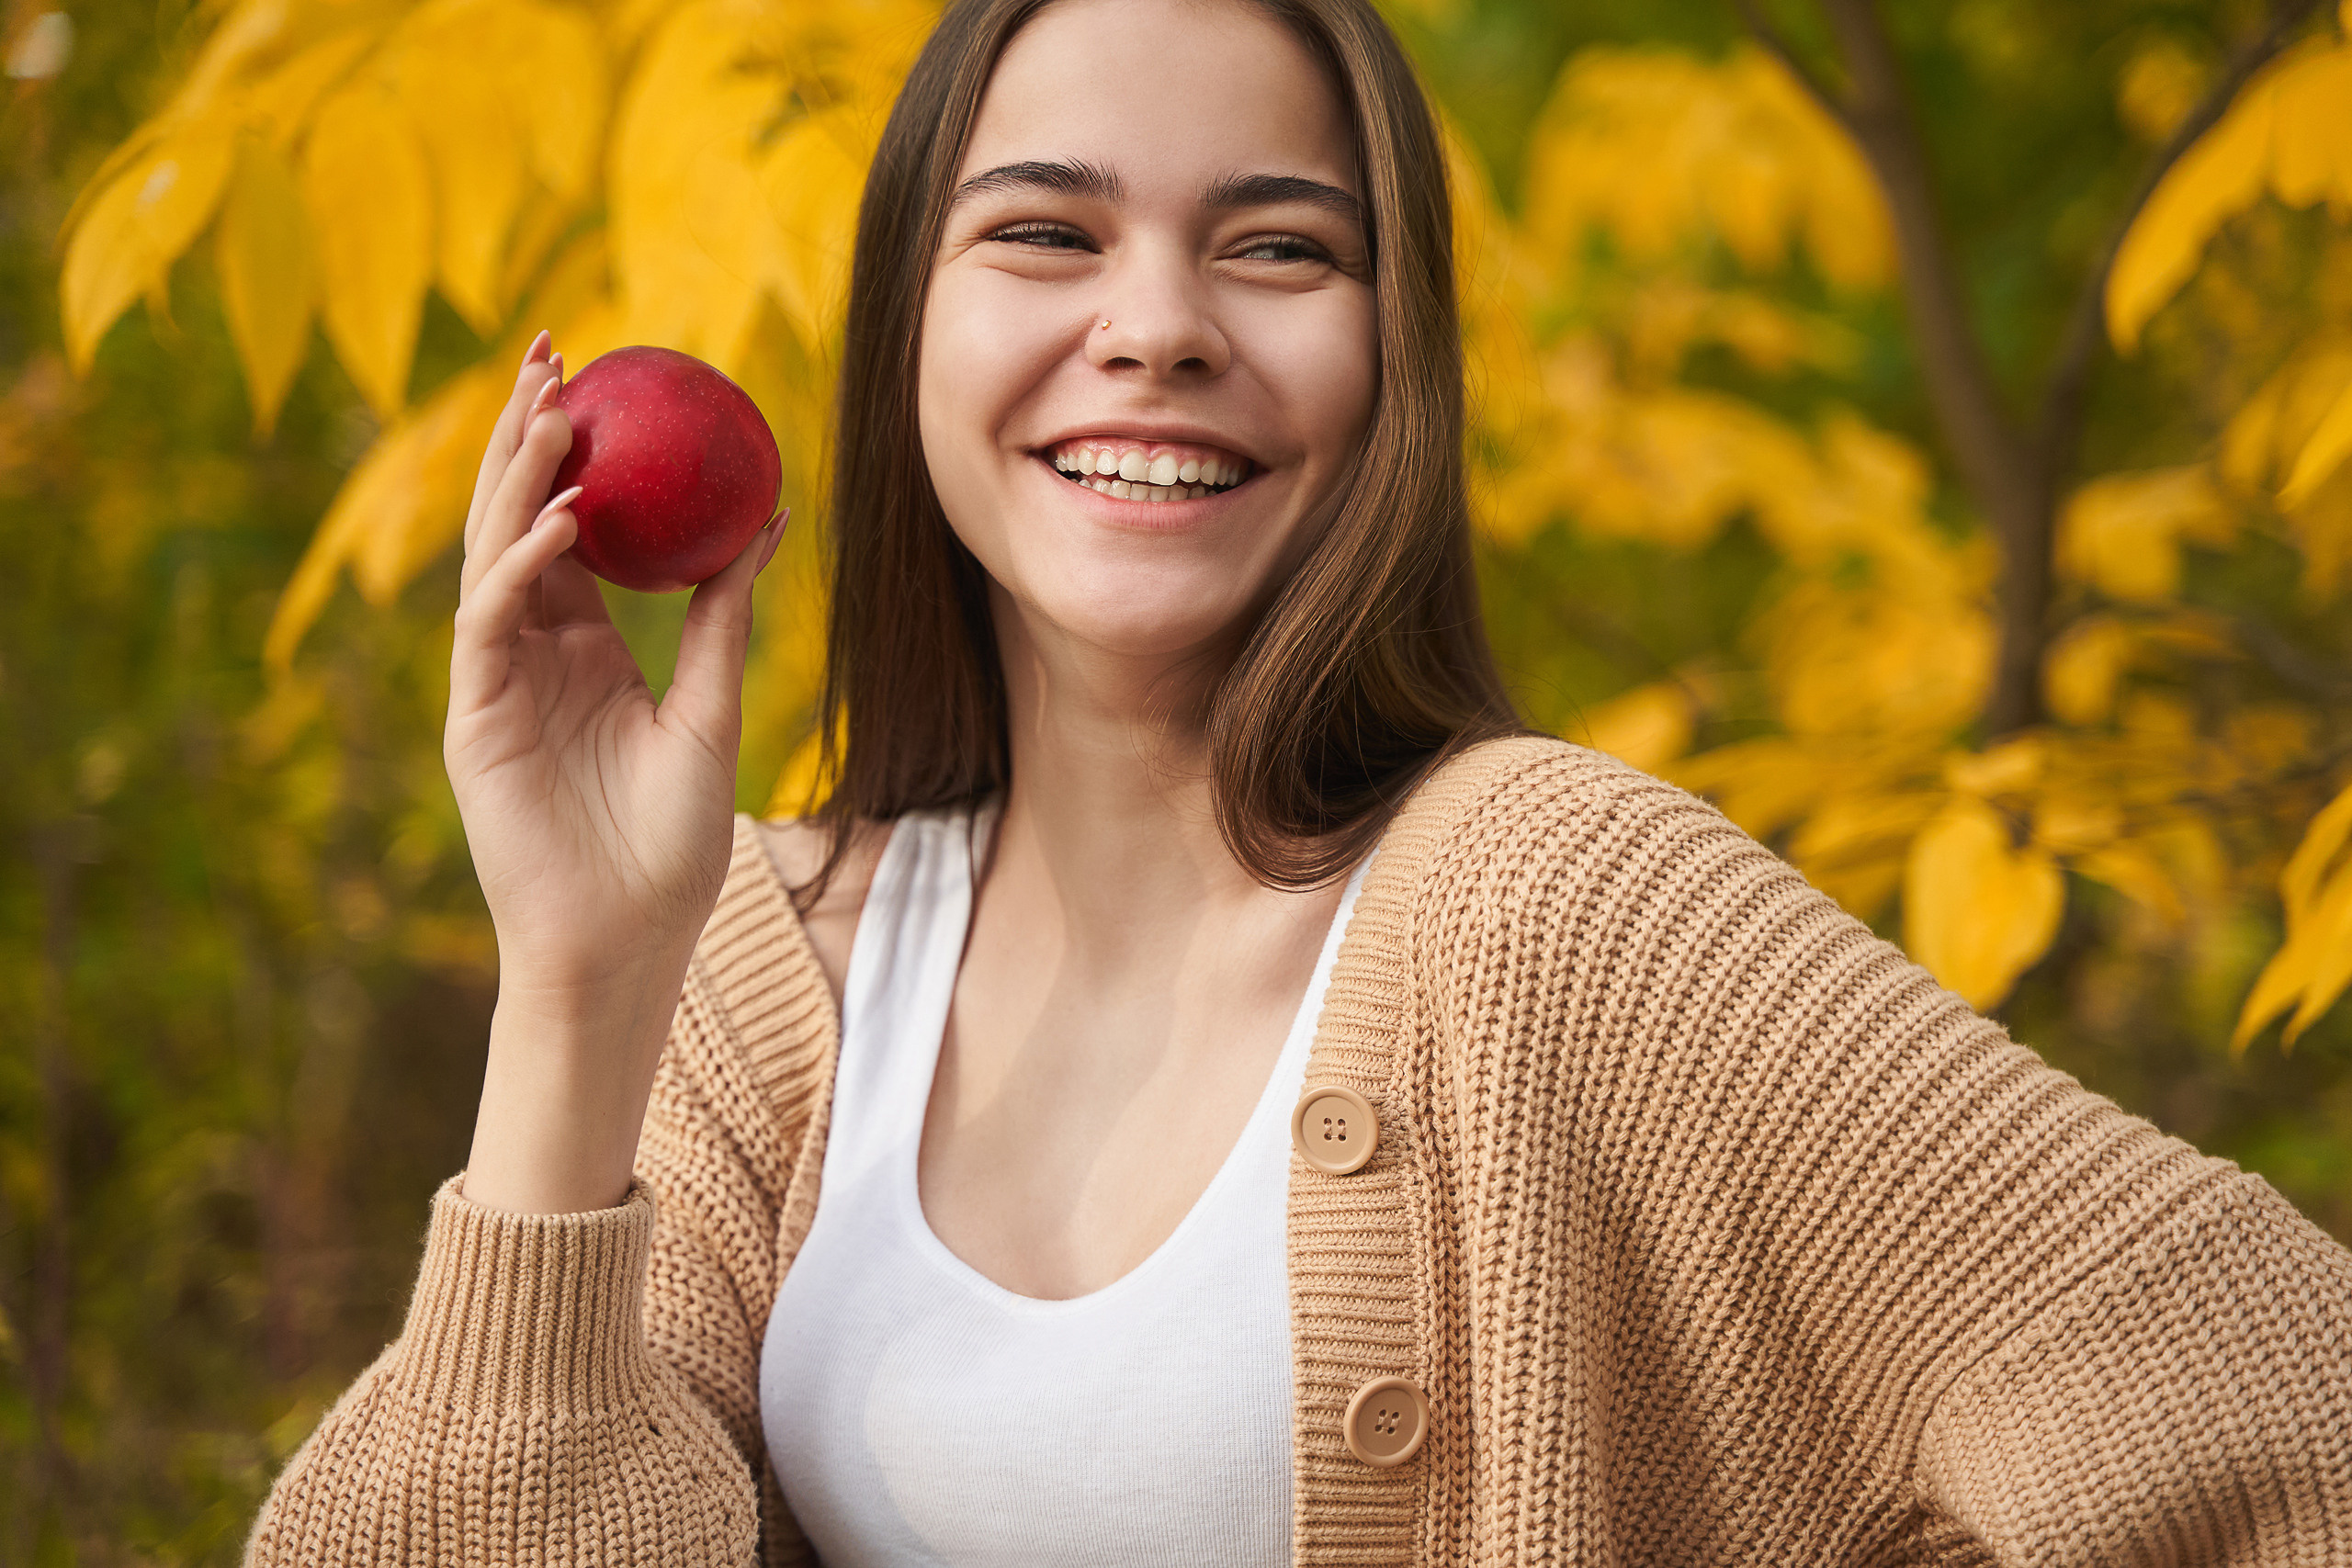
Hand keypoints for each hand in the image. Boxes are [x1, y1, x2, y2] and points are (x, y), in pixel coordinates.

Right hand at [446, 331, 785, 1210]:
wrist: (630, 939)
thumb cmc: (670, 844)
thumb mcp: (710, 709)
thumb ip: (724, 617)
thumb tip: (767, 519)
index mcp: (579, 645)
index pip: (567, 526)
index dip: (574, 451)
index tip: (602, 379)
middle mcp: (529, 650)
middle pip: (516, 517)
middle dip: (526, 433)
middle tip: (555, 352)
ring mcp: (495, 680)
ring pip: (492, 552)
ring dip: (515, 477)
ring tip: (549, 404)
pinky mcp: (475, 716)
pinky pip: (490, 622)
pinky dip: (521, 566)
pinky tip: (561, 520)